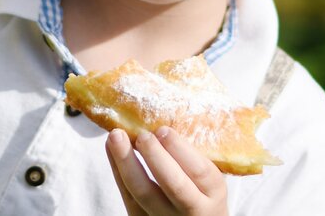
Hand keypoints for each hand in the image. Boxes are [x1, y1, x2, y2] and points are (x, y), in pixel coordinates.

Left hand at [105, 126, 228, 215]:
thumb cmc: (202, 192)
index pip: (200, 172)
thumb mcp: (209, 179)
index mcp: (213, 194)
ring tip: (116, 136)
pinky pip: (127, 197)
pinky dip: (118, 171)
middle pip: (173, 185)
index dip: (181, 150)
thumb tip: (163, 119)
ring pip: (144, 194)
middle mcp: (192, 211)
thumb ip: (193, 157)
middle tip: (143, 135)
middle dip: (156, 157)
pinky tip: (111, 148)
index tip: (164, 129)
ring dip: (127, 163)